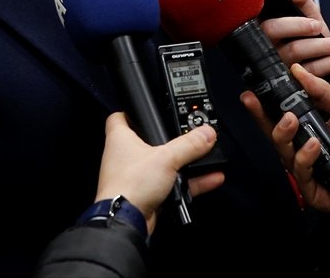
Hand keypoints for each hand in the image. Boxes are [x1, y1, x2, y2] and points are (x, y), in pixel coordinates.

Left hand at [94, 112, 224, 233]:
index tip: (148, 110)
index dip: (132, 111)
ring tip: (204, 156)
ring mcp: (136, 176)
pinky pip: (172, 184)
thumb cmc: (131, 184)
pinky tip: (209, 178)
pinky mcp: (147, 194)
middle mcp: (126, 156)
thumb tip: (206, 132)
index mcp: (121, 138)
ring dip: (183, 163)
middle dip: (169, 140)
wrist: (127, 220)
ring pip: (163, 164)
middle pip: (149, 141)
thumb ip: (189, 144)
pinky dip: (189, 181)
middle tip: (187, 134)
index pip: (120, 117)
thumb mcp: (166, 158)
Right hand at [240, 63, 329, 216]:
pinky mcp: (318, 193)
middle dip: (266, 122)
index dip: (263, 110)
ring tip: (293, 121)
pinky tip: (314, 145)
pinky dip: (305, 159)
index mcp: (310, 132)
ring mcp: (310, 174)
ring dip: (285, 137)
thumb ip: (321, 91)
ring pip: (285, 157)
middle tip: (269, 106)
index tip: (250, 94)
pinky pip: (302, 176)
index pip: (279, 121)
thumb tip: (296, 70)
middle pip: (276, 139)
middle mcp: (306, 153)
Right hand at [260, 0, 329, 78]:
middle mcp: (266, 46)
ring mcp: (278, 64)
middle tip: (321, 27)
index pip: (268, 26)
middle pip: (276, 38)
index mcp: (264, 26)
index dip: (290, 24)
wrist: (317, 49)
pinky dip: (329, 64)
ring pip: (294, 56)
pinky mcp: (293, 79)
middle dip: (301, 31)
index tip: (314, 22)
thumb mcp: (302, 7)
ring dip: (322, 48)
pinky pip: (309, 73)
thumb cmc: (305, 26)